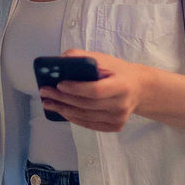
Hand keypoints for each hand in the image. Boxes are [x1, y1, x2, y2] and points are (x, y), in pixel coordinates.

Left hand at [38, 49, 153, 131]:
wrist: (139, 89)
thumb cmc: (118, 71)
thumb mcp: (104, 59)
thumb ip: (83, 57)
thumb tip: (59, 61)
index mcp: (121, 85)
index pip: (95, 90)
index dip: (76, 88)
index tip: (59, 84)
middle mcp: (121, 105)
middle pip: (86, 105)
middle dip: (62, 98)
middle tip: (44, 92)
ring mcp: (118, 118)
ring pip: (84, 116)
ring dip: (63, 109)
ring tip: (47, 102)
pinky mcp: (114, 126)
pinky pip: (88, 124)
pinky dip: (72, 117)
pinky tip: (61, 110)